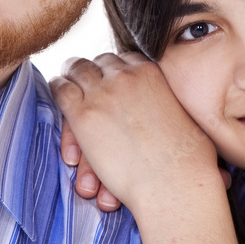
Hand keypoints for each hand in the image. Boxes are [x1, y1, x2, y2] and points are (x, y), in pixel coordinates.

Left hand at [52, 52, 244, 243]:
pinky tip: (58, 93)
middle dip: (92, 72)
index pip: (124, 60)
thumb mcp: (184, 114)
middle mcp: (126, 75)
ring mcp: (103, 92)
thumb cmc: (187, 159)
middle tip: (86, 83)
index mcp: (152, 72)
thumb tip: (162, 107)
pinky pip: (60, 89)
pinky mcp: (84, 114)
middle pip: (100, 62)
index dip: (114, 71)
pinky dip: (57, 89)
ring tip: (67, 84)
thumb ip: (167, 101)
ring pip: (76, 69)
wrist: (174, 183)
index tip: (111, 81)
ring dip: (71, 77)